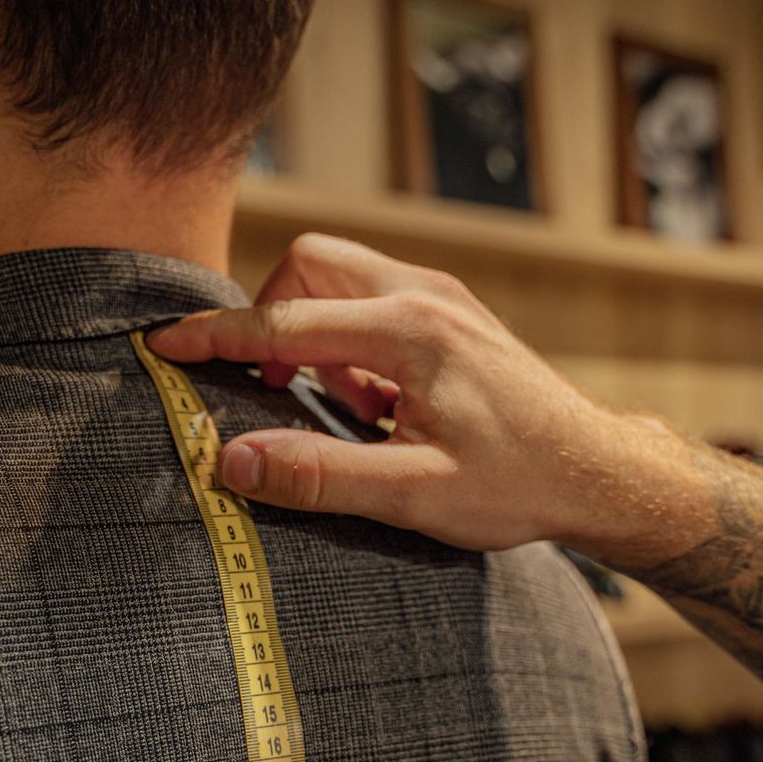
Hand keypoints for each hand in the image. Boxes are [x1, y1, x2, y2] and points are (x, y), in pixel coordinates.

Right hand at [147, 233, 638, 551]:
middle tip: (281, 390)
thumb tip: (233, 462)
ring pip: (339, 276)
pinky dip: (351, 342)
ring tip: (350, 410)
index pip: (285, 322)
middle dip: (275, 319)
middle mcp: (425, 294)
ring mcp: (442, 297)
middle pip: (309, 264)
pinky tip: (381, 407)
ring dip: (316, 334)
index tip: (164, 346)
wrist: (599, 471)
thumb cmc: (519, 485)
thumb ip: (319, 475)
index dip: (217, 337)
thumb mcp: (414, 497)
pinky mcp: (450, 312)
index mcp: (411, 332)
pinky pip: (372, 300)